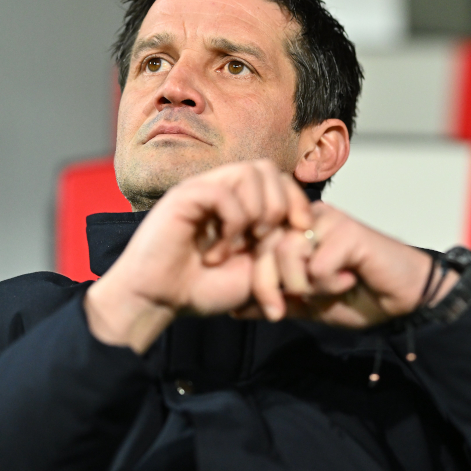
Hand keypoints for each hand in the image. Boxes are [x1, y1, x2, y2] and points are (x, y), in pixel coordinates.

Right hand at [84, 160, 311, 351]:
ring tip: (242, 245)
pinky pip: (223, 192)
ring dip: (257, 212)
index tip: (302, 231)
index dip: (297, 201)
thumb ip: (280, 247)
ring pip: (250, 172)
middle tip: (268, 238)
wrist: (160, 301)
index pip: (280, 179)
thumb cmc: (204, 288)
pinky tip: (217, 252)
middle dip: (281, 203)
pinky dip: (231, 224)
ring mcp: (202, 190)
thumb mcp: (256, 271)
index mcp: (241, 203)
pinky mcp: (184, 197)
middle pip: (268, 168)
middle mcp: (222, 190)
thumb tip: (310, 232)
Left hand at [234, 202, 455, 328]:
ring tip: (327, 290)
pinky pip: (317, 263)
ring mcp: (329, 221)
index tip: (271, 311)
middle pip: (266, 247)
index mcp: (297, 231)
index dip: (256, 281)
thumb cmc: (361, 297)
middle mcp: (309, 219)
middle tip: (281, 311)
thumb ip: (275, 302)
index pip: (257, 248)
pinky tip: (349, 280)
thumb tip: (232, 308)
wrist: (405, 299)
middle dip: (268, 287)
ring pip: (288, 252)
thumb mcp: (308, 306)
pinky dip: (329, 283)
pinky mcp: (349, 230)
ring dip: (303, 284)